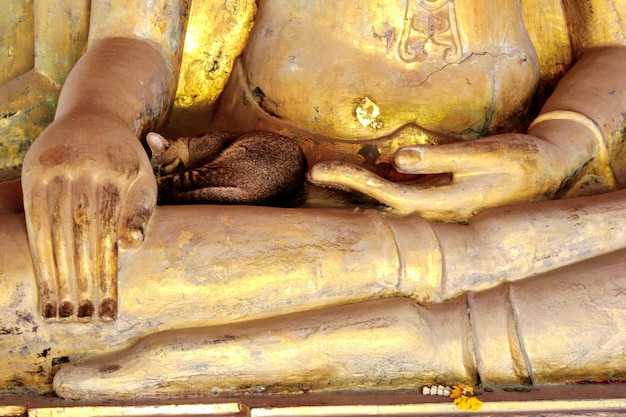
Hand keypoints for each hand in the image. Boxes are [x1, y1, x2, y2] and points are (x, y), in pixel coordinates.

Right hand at [22, 113, 156, 320]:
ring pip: (52, 231)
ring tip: (63, 310)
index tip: (110, 305)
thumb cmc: (126, 160)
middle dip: (81, 279)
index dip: (106, 270)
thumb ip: (140, 210)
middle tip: (85, 317)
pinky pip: (33, 221)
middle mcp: (82, 168)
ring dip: (56, 274)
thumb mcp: (144, 179)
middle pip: (78, 234)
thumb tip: (130, 244)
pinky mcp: (33, 173)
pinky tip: (44, 281)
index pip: (108, 230)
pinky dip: (39, 255)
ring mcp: (53, 169)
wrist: (92, 116)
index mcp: (117, 170)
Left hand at [309, 134, 572, 221]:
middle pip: (378, 202)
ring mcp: (435, 209)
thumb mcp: (484, 157)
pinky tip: (364, 176)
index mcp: (440, 204)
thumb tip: (397, 160)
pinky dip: (379, 185)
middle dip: (345, 187)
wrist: (547, 174)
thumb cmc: (518, 162)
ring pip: (387, 200)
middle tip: (313, 172)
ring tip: (328, 176)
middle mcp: (433, 213)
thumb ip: (440, 160)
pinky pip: (401, 194)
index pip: (384, 194)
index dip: (351, 181)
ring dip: (358, 188)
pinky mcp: (440, 199)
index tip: (319, 170)